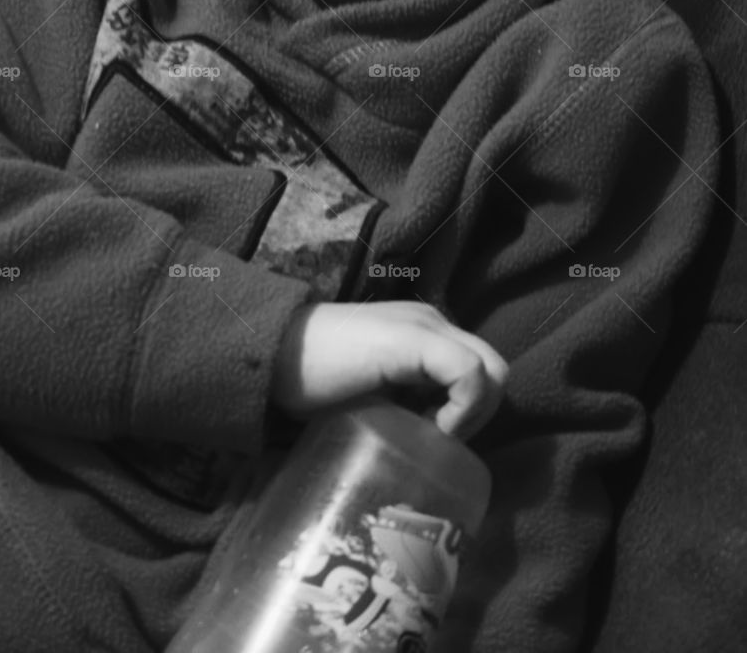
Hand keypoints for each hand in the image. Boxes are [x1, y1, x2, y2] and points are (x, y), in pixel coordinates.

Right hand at [271, 300, 507, 439]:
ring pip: (493, 371)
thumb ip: (405, 401)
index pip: (479, 373)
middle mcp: (432, 322)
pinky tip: (432, 427)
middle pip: (496, 370)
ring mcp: (426, 326)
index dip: (469, 412)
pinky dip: (463, 407)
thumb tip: (433, 447)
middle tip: (435, 437)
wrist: (272, 355)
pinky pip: (471, 373)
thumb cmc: (312, 383)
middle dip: (478, 414)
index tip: (432, 437)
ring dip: (472, 412)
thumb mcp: (374, 395)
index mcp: (424, 333)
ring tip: (429, 432)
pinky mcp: (416, 338)